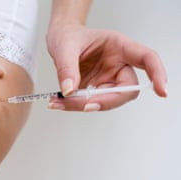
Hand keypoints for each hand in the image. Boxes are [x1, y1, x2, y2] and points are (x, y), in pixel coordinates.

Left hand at [46, 23, 166, 110]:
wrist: (60, 39)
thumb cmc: (68, 36)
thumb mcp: (64, 46)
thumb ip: (66, 67)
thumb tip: (69, 90)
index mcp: (119, 47)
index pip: (146, 58)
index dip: (157, 74)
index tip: (161, 90)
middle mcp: (117, 65)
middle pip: (125, 89)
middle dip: (105, 100)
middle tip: (82, 104)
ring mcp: (107, 79)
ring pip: (106, 100)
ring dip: (83, 105)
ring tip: (58, 102)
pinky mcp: (96, 89)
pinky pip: (90, 102)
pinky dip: (74, 105)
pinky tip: (59, 102)